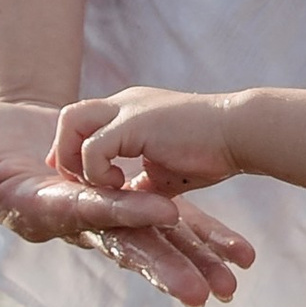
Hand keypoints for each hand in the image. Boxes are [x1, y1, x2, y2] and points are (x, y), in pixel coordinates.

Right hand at [0, 92, 255, 306]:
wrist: (0, 137)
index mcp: (41, 207)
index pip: (81, 208)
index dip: (115, 208)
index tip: (154, 209)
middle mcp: (78, 219)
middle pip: (126, 239)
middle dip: (165, 263)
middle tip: (204, 291)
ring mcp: (104, 214)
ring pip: (154, 237)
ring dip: (194, 258)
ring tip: (233, 284)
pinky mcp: (125, 199)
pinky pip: (171, 219)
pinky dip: (204, 234)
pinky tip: (240, 255)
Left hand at [53, 86, 239, 198]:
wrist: (240, 134)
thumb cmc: (213, 152)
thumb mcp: (165, 171)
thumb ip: (141, 182)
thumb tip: (128, 204)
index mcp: (131, 110)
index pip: (84, 122)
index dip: (75, 151)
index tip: (84, 180)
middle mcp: (124, 103)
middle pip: (70, 116)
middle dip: (65, 152)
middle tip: (83, 183)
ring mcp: (127, 109)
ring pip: (71, 123)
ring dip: (76, 160)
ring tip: (104, 184)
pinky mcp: (132, 124)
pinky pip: (93, 149)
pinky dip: (98, 173)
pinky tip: (123, 185)